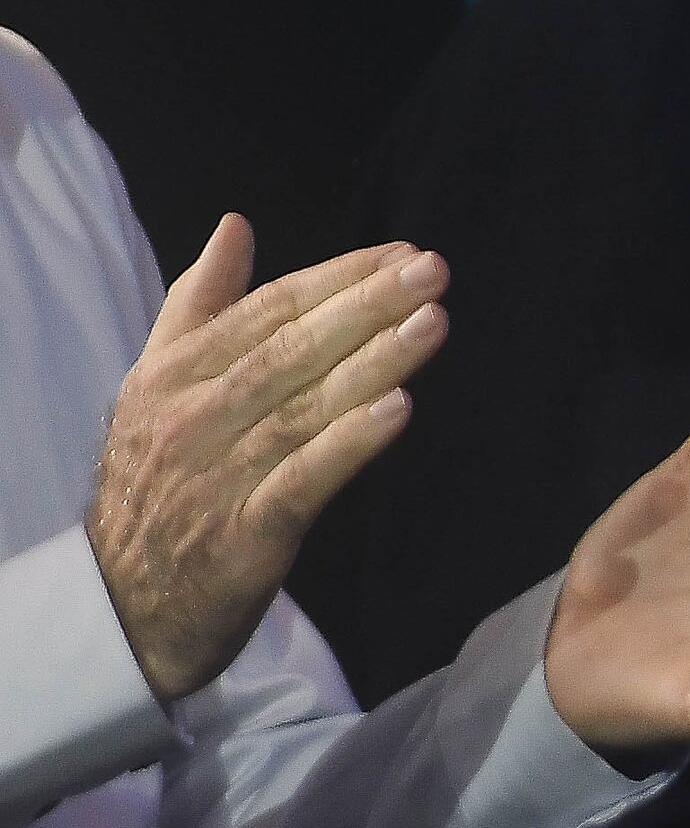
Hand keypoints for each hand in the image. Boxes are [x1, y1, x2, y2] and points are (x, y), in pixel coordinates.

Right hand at [87, 220, 450, 699]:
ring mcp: (218, 476)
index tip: (400, 253)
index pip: (267, 312)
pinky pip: (303, 480)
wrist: (119, 600)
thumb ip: (200, 304)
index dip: (336, 279)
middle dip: (364, 307)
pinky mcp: (246, 534)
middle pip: (289, 351)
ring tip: (431, 322)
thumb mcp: (159, 383)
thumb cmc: (156, 480)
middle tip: (430, 270)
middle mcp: (193, 417)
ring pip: (303, 408)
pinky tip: (397, 410)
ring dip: (372, 363)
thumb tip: (235, 227)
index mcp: (174, 374)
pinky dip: (349, 443)